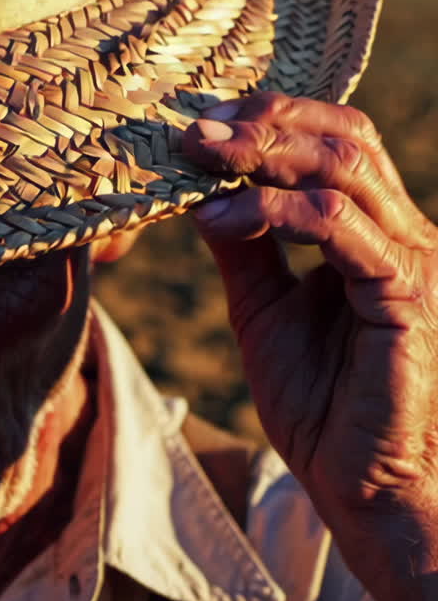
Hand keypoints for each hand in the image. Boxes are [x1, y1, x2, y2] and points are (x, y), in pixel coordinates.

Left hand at [184, 92, 437, 600]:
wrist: (356, 481)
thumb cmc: (316, 402)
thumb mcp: (262, 308)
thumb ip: (244, 248)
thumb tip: (203, 191)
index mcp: (373, 232)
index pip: (337, 140)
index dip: (272, 119)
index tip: (200, 122)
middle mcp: (401, 234)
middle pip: (345, 137)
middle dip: (263, 122)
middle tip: (193, 129)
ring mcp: (408, 260)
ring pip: (344, 167)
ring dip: (262, 152)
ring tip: (197, 157)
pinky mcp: (403, 294)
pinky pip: (336, 227)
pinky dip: (271, 211)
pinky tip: (217, 217)